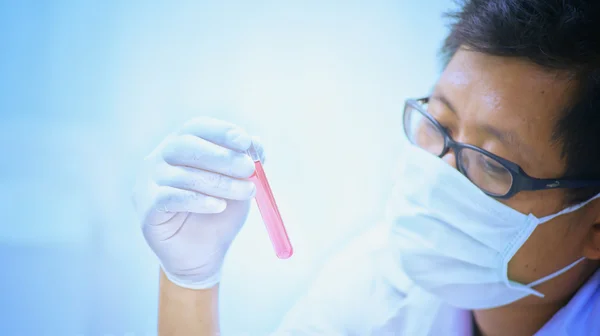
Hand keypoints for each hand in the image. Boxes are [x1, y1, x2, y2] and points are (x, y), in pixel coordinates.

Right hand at [132, 117, 263, 288]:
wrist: (204, 255)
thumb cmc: (219, 212)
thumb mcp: (239, 184)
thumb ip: (246, 163)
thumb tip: (256, 143)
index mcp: (181, 145)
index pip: (196, 127)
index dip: (221, 131)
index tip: (245, 142)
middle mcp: (159, 158)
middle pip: (185, 146)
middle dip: (222, 156)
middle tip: (249, 168)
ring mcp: (148, 182)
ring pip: (182, 174)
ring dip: (219, 182)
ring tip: (245, 192)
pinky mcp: (146, 207)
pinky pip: (170, 197)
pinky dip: (198, 200)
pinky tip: (218, 207)